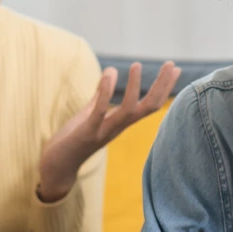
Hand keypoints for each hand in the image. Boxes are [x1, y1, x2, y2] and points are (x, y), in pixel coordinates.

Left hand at [37, 61, 180, 201]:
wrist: (57, 166)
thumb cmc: (73, 140)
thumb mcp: (89, 114)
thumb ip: (99, 97)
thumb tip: (110, 73)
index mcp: (121, 123)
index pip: (150, 105)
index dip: (165, 87)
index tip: (176, 68)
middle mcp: (118, 128)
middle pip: (148, 108)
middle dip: (162, 87)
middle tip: (172, 65)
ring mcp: (104, 131)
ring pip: (128, 111)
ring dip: (134, 88)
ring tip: (137, 65)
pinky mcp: (87, 133)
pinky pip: (100, 112)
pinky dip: (106, 92)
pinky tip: (109, 73)